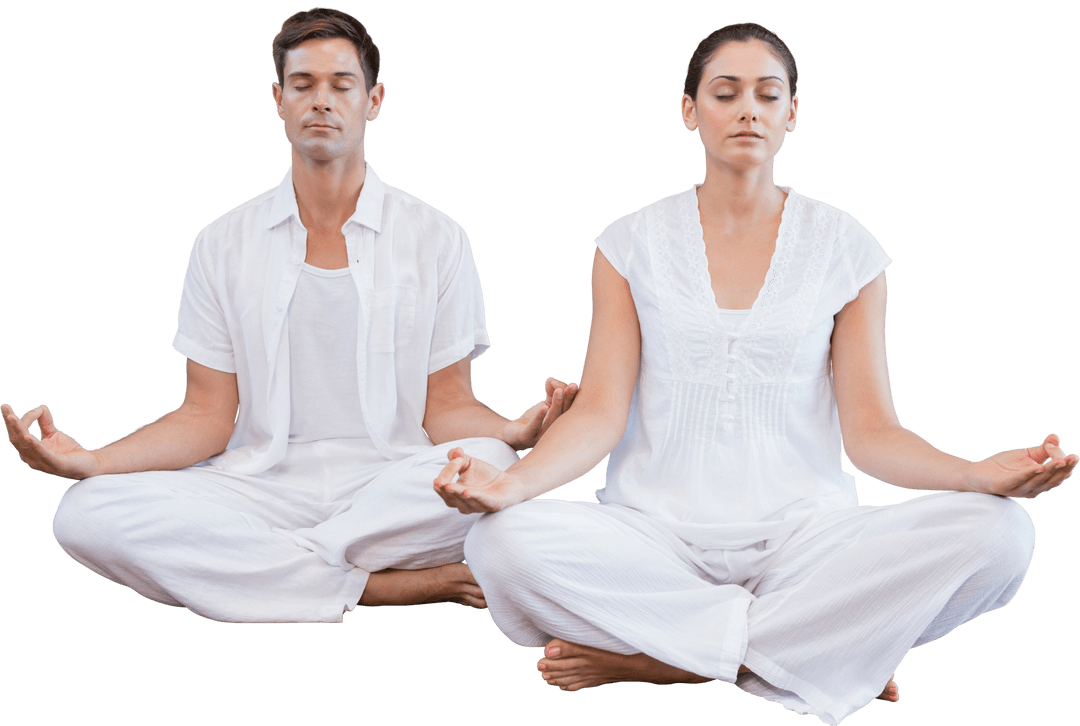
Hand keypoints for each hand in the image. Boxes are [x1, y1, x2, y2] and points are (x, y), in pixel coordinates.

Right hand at [1, 402, 101, 479]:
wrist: (88, 464)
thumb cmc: (68, 450)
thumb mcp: (53, 434)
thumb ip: (45, 422)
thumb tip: (40, 407)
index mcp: (29, 451)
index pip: (16, 435)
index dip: (13, 421)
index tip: (17, 407)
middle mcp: (31, 458)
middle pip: (17, 439)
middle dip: (11, 423)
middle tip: (5, 407)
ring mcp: (42, 463)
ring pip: (27, 445)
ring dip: (19, 430)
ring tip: (12, 417)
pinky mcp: (56, 464)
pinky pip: (43, 454)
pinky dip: (35, 445)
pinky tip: (29, 436)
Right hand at [433, 447, 525, 513]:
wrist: (508, 482)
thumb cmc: (484, 475)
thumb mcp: (469, 463)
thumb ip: (459, 457)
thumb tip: (455, 451)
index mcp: (454, 494)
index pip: (441, 486)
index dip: (445, 473)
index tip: (457, 458)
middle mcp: (463, 503)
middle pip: (449, 498)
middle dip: (445, 488)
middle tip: (440, 480)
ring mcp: (478, 506)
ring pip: (464, 503)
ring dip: (457, 494)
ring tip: (450, 486)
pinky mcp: (493, 505)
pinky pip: (483, 503)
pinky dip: (475, 498)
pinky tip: (468, 491)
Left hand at [501, 377, 578, 451]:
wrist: (512, 436)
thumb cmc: (532, 421)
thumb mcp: (544, 406)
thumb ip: (550, 394)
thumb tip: (552, 380)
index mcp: (560, 424)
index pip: (570, 410)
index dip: (571, 396)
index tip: (571, 384)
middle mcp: (553, 432)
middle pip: (564, 414)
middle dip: (568, 399)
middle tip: (573, 385)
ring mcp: (540, 436)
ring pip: (551, 419)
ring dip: (556, 404)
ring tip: (559, 390)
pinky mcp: (526, 436)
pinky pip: (534, 426)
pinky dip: (540, 416)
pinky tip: (544, 407)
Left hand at [962, 432, 1077, 498]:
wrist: (976, 473)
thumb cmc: (1003, 466)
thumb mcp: (1026, 455)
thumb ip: (1043, 449)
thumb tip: (1055, 437)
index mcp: (1040, 482)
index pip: (1058, 474)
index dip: (1065, 464)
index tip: (1069, 453)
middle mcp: (1032, 489)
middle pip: (1052, 479)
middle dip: (1063, 468)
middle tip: (1073, 458)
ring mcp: (1018, 489)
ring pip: (1038, 481)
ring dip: (1050, 470)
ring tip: (1059, 460)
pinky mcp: (1003, 486)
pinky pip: (1018, 480)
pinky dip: (1028, 474)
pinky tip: (1037, 467)